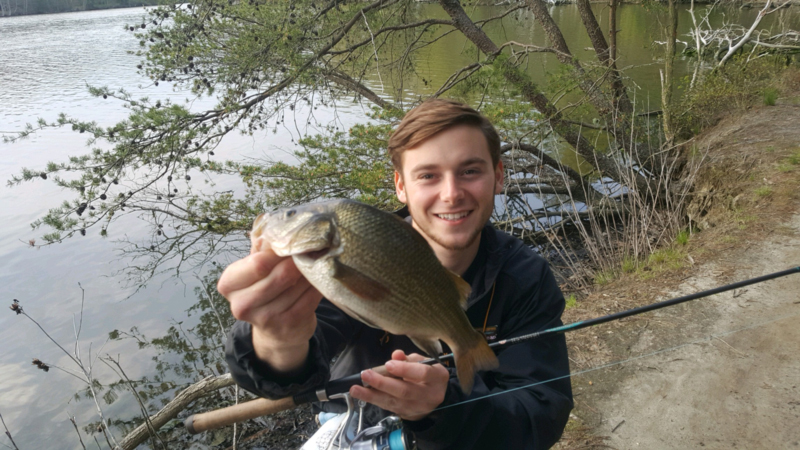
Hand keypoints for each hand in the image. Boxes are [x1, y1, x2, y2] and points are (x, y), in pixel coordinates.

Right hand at [217, 240, 321, 372]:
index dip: (279, 251)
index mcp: (229, 284)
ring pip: (297, 285)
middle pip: (280, 275)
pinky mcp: (288, 325)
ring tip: (316, 261)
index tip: (292, 242)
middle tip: (311, 249)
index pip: (258, 263)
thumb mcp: (255, 268)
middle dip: (298, 260)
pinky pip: (309, 298)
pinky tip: (319, 278)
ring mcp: (265, 318)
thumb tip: (278, 226)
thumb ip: (262, 248)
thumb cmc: (265, 288)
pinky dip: (317, 285)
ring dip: (310, 271)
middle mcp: (242, 305)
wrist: (276, 329)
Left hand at [350, 350, 449, 420]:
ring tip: (355, 389)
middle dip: (383, 383)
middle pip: (405, 390)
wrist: (436, 396)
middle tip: (366, 375)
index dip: (404, 369)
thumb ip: (409, 358)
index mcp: (437, 377)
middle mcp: (430, 395)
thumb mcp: (424, 362)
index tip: (388, 364)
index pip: (422, 373)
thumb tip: (395, 355)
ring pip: (394, 402)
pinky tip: (362, 395)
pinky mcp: (408, 414)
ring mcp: (418, 407)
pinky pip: (389, 407)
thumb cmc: (428, 374)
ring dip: (372, 395)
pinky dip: (375, 400)